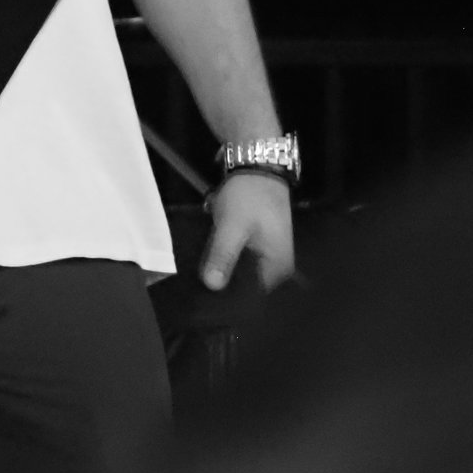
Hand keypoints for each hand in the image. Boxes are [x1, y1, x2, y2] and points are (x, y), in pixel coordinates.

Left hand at [201, 171, 293, 290]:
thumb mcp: (232, 226)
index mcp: (277, 268)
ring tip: (197, 284)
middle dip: (223, 289)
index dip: (228, 302)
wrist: (258, 167)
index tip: (203, 305)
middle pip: (246, 289)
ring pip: (241, 276)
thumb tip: (212, 286)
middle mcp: (277, 268)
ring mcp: (269, 257)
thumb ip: (223, 255)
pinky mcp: (258, 247)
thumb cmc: (248, 197)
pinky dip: (225, 263)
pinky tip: (207, 267)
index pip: (252, 298)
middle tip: (195, 294)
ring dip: (222, 275)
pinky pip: (240, 263)